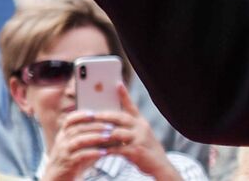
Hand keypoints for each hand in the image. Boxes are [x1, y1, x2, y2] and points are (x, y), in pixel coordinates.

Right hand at [39, 107, 112, 180]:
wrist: (58, 178)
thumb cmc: (74, 159)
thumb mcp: (80, 146)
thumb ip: (92, 137)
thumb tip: (112, 130)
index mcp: (63, 134)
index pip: (69, 120)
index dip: (81, 115)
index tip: (94, 113)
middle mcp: (62, 141)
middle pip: (78, 129)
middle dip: (96, 126)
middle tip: (110, 126)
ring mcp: (63, 152)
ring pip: (79, 140)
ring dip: (95, 137)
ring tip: (108, 136)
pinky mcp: (68, 163)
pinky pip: (80, 155)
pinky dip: (93, 152)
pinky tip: (104, 152)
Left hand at [42, 85, 182, 180]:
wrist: (159, 164)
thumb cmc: (145, 149)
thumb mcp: (139, 135)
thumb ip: (126, 129)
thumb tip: (107, 125)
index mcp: (140, 121)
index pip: (131, 105)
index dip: (124, 95)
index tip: (117, 83)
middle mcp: (141, 127)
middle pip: (120, 117)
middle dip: (104, 115)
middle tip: (90, 114)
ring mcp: (139, 138)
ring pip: (116, 132)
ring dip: (102, 133)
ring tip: (89, 133)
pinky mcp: (136, 150)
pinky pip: (117, 148)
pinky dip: (107, 149)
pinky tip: (98, 150)